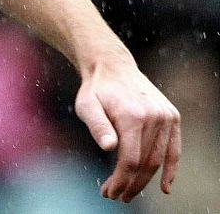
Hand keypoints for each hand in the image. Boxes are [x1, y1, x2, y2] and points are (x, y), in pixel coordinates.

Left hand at [76, 57, 180, 200]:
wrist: (113, 66)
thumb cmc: (96, 90)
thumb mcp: (87, 105)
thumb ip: (98, 126)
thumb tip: (109, 148)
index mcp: (132, 116)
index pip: (130, 159)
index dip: (120, 180)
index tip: (109, 192)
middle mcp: (154, 117)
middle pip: (145, 163)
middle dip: (130, 184)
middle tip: (116, 196)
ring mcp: (166, 117)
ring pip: (159, 159)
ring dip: (145, 180)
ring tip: (129, 192)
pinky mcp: (173, 117)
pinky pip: (175, 149)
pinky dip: (171, 169)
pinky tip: (165, 187)